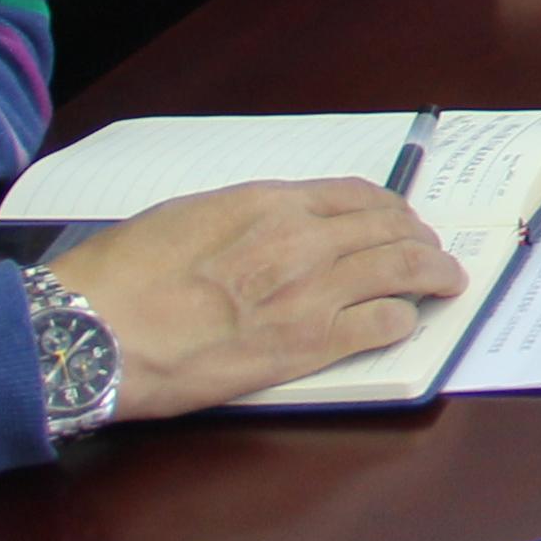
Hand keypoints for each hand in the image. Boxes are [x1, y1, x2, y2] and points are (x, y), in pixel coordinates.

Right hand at [53, 181, 468, 420]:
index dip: (386, 207)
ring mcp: (311, 292)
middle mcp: (302, 240)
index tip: (397, 217)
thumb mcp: (187, 216)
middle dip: (418, 238)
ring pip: (401, 270)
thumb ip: (242, 217)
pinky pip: (381, 324)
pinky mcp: (307, 345)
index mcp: (269, 202)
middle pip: (388, 228)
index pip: (355, 194)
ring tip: (446, 280)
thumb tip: (271, 224)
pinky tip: (404, 322)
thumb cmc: (121, 275)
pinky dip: (401, 319)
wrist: (93, 332)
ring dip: (432, 273)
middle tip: (432, 250)